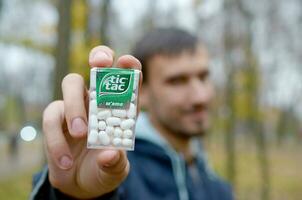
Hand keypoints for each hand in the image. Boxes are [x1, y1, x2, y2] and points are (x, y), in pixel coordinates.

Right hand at [43, 46, 141, 198]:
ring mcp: (76, 106)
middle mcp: (99, 101)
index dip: (129, 67)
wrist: (80, 184)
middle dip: (100, 57)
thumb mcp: (114, 170)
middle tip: (99, 63)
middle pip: (98, 67)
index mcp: (120, 110)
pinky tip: (65, 161)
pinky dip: (56, 139)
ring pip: (71, 83)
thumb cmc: (103, 170)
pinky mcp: (56, 118)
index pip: (128, 82)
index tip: (127, 62)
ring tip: (81, 134)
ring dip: (75, 105)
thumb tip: (110, 154)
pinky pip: (51, 116)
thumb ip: (114, 163)